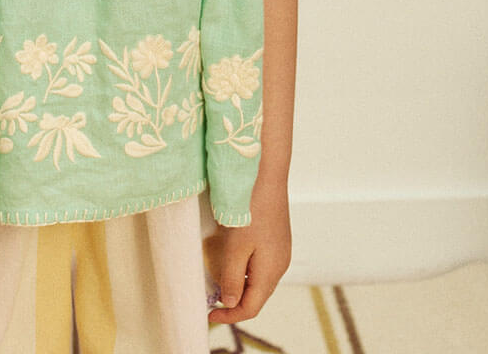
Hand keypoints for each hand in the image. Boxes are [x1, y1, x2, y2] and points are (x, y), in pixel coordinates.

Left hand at [205, 178, 291, 325]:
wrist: (266, 172)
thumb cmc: (251, 207)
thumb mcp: (236, 246)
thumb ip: (232, 277)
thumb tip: (231, 303)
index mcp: (271, 271)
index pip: (251, 307)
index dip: (229, 315)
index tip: (208, 314)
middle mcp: (280, 264)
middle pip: (256, 295)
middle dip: (234, 301)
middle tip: (210, 298)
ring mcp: (280, 250)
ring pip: (258, 279)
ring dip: (239, 284)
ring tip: (218, 278)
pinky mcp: (276, 238)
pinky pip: (260, 264)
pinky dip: (245, 268)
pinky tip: (232, 257)